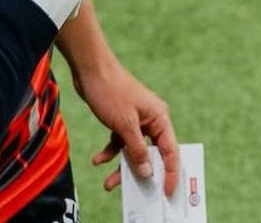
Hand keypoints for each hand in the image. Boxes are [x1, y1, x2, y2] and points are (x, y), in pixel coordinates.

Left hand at [79, 62, 178, 195]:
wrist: (89, 68)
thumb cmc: (111, 91)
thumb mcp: (125, 125)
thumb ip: (137, 150)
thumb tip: (147, 172)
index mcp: (160, 119)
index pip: (170, 152)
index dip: (170, 173)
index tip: (166, 192)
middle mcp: (151, 120)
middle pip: (151, 154)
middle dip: (141, 173)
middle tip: (134, 192)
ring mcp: (135, 120)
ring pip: (133, 150)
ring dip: (122, 166)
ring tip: (108, 183)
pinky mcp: (120, 119)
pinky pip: (119, 141)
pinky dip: (110, 151)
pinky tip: (97, 160)